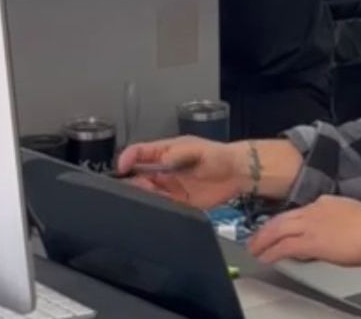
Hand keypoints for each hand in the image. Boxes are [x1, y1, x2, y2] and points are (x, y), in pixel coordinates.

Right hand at [117, 136, 246, 208]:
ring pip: (147, 194)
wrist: (239, 174)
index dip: (127, 159)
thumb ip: (179, 154)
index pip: (139, 153)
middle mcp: (164, 170)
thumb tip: (161, 161)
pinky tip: (156, 211)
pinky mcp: (179, 203)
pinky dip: (156, 210)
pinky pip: (162, 208)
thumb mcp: (199, 149)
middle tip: (136, 189)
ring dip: (142, 197)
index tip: (121, 168)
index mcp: (166, 153)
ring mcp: (170, 187)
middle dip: (131, 183)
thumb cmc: (220, 155)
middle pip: (138, 176)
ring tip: (146, 199)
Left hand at [248, 196, 360, 266]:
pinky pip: (284, 247)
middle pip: (281, 219)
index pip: (297, 211)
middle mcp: (314, 209)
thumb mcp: (350, 214)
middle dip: (265, 230)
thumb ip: (335, 219)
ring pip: (277, 230)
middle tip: (256, 239)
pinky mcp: (310, 242)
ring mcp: (310, 225)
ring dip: (263, 241)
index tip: (278, 228)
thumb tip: (330, 231)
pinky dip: (272, 252)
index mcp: (325, 202)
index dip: (284, 222)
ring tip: (255, 249)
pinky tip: (266, 257)